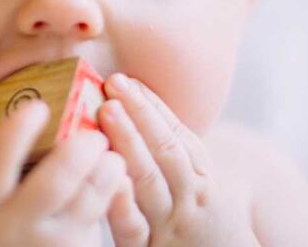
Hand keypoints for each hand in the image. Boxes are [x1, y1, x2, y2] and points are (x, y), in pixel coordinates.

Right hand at [0, 100, 128, 246]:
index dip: (18, 132)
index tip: (38, 107)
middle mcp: (12, 225)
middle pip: (53, 184)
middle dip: (77, 153)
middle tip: (94, 134)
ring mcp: (48, 245)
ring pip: (86, 205)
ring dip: (105, 176)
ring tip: (114, 157)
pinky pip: (98, 225)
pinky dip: (112, 200)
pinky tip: (118, 184)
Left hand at [99, 74, 259, 246]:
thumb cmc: (200, 224)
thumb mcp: (198, 187)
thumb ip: (174, 154)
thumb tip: (139, 106)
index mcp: (200, 178)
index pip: (177, 135)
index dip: (152, 106)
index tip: (129, 80)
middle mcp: (189, 197)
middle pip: (165, 150)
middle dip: (139, 114)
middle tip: (114, 84)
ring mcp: (170, 224)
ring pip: (150, 179)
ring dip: (129, 142)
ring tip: (107, 111)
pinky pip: (134, 227)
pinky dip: (123, 203)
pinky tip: (110, 179)